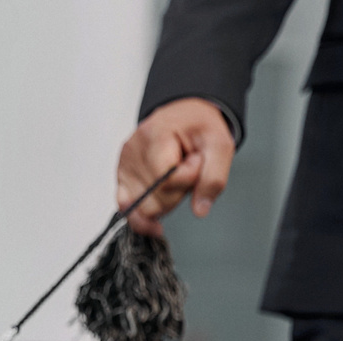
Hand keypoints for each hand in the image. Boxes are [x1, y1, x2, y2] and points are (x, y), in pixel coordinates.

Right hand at [115, 97, 234, 236]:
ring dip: (166, 200)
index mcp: (155, 135)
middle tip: (185, 167)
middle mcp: (134, 150)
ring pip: (145, 208)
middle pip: (157, 198)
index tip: (196, 160)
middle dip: (178, 192)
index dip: (190, 178)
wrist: (185, 116)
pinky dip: (142, 218)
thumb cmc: (200, 127)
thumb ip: (214, 179)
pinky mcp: (122, 177)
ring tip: (173, 176)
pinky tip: (155, 221)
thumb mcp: (220, 146)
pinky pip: (127, 208)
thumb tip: (200, 210)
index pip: (169, 180)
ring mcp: (125, 165)